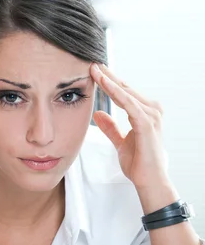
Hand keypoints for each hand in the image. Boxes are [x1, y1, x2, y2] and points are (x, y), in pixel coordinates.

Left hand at [90, 63, 168, 189]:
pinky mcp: (146, 122)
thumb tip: (98, 113)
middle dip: (108, 75)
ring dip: (109, 80)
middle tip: (92, 63)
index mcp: (145, 113)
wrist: (148, 182)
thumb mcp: (120, 142)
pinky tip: (103, 82)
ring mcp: (151, 115)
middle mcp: (151, 110)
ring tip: (94, 69)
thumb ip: (111, 127)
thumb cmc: (139, 163)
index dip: (109, 81)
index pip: (124, 92)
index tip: (95, 70)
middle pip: (125, 88)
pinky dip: (115, 92)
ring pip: (125, 92)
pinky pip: (127, 103)